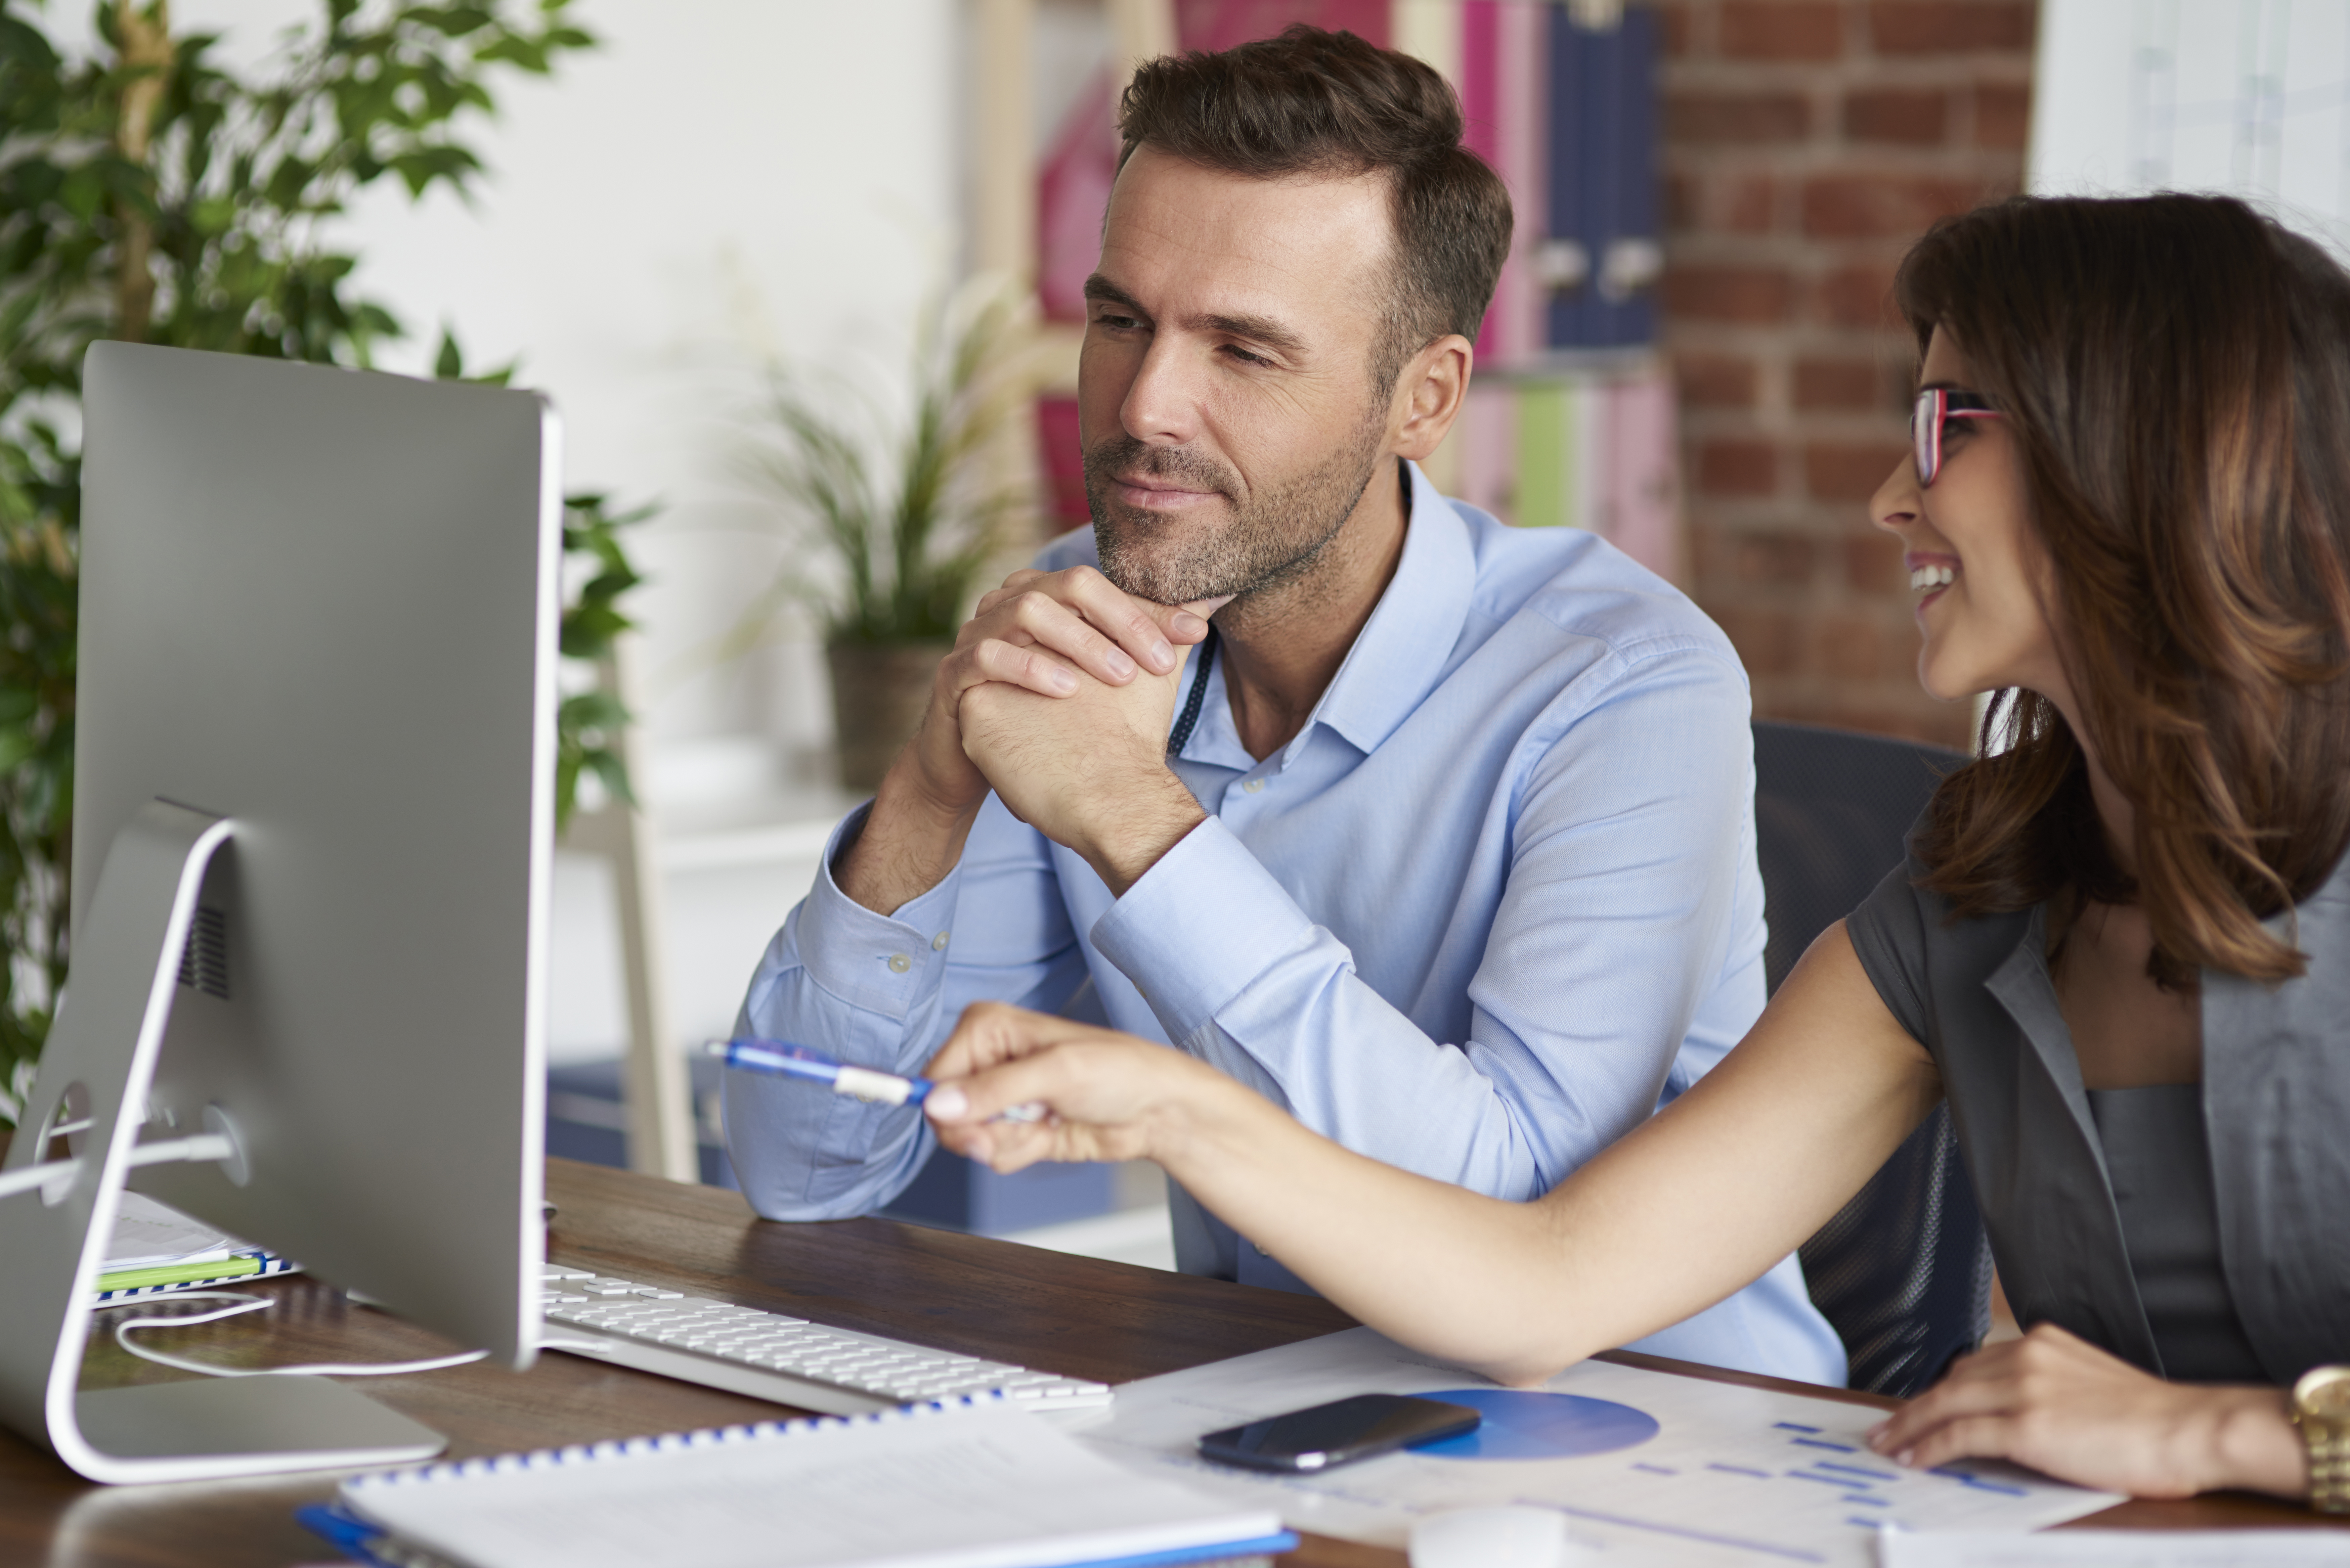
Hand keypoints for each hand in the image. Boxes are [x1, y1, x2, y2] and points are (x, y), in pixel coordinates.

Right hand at [839, 565, 1213, 912]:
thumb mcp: (1103, 679)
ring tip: (1121, 677)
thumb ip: (1150, 642)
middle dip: (1121, 619)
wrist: (978, 765)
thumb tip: (1210, 607)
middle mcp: (1008, 602)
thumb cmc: (1049, 718)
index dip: (1150, 607)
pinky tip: (1066, 689)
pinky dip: (1028, 667)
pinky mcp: (954, 674)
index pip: (1103, 585)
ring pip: (1026, 609)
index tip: (1196, 632)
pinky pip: (986, 654)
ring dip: (1079, 641)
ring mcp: (976, 633)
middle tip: (1162, 662)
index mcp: (1045, 595)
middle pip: (1068, 584)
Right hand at [921, 1001, 1243, 1169]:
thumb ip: (994, 1090)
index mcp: (987, 1028)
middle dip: (985, 1130)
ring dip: (1010, 1141)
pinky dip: (1022, 1151)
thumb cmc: (1119, 1072)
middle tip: (1027, 1121)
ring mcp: (1001, 1098)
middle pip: (945, 1113)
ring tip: (1048, 1119)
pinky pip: (994, 1155)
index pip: (935, 1075)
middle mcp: (987, 1060)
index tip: (978, 1124)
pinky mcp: (1016, 1128)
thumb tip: (939, 1104)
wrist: (1155, 1110)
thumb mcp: (1057, 1073)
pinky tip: (1052, 1131)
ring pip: (968, 1139)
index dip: (948, 1108)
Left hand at [1865, 1323, 2305, 1498]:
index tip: (1920, 1405)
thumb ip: (2050, 1384)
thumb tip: (2017, 1407)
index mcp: (2043, 1343)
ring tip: (1888, 1445)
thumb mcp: (2089, 1382)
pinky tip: (1915, 1459)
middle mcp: (2027, 1356)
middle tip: (1887, 1428)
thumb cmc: (2152, 1419)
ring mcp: (2024, 1389)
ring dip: (1910, 1427)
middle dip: (1914, 1407)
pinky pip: (1962, 1435)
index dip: (1942, 1389)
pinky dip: (1931, 1447)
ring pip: (1946, 1404)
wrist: (2189, 1429)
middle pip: (1951, 1382)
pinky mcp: (2027, 1426)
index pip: (1974, 1365)